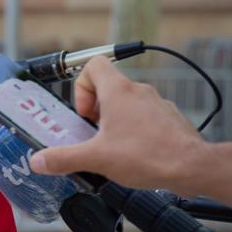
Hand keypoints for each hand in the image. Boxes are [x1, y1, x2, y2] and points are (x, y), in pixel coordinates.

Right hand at [29, 56, 207, 193]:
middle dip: (95, 110)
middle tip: (93, 134)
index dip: (81, 86)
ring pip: (128, 102)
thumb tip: (39, 161)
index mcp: (118, 92)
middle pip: (108, 86)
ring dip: (115, 120)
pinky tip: (135, 153)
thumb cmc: (148, 156)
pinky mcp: (169, 119)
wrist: (192, 167)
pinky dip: (135, 130)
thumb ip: (63, 158)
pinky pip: (145, 116)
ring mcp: (157, 104)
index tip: (83, 113)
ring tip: (113, 147)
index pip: (93, 65)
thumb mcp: (96, 159)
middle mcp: (139, 92)